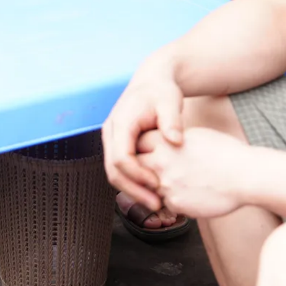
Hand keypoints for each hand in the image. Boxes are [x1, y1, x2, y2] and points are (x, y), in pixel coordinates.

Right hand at [102, 68, 184, 213]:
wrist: (153, 80)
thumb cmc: (162, 90)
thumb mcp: (169, 101)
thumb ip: (171, 120)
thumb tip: (175, 141)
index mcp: (120, 122)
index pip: (120, 157)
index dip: (137, 174)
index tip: (158, 184)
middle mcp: (111, 132)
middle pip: (113, 170)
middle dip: (134, 190)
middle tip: (156, 204)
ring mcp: (112, 139)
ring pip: (115, 173)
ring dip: (133, 190)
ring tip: (156, 203)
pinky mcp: (119, 144)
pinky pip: (121, 168)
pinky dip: (134, 182)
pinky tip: (153, 191)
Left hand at [136, 127, 252, 219]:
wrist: (244, 176)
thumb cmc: (226, 153)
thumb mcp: (196, 136)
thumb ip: (174, 140)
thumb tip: (165, 142)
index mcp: (166, 142)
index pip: (138, 143)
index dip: (141, 147)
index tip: (146, 150)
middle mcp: (161, 162)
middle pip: (136, 166)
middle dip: (142, 169)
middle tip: (154, 171)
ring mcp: (166, 185)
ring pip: (150, 188)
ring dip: (159, 187)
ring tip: (182, 183)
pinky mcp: (176, 203)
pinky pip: (167, 203)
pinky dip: (175, 201)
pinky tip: (192, 195)